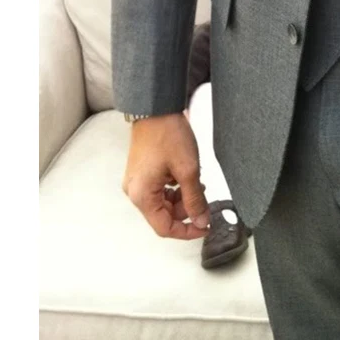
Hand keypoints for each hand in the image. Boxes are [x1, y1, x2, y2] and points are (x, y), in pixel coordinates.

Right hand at [122, 112, 209, 239]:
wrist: (156, 108)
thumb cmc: (168, 135)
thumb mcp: (188, 170)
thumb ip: (195, 199)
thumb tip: (201, 220)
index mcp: (142, 196)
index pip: (164, 228)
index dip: (187, 231)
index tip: (205, 226)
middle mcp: (135, 191)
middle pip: (163, 215)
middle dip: (186, 209)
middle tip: (204, 197)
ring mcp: (137, 181)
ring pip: (163, 202)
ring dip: (182, 197)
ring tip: (197, 182)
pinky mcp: (142, 172)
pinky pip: (159, 189)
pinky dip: (175, 187)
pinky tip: (186, 175)